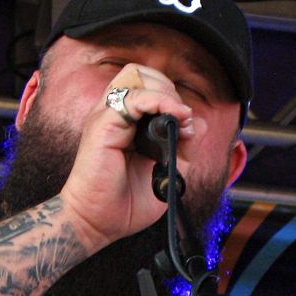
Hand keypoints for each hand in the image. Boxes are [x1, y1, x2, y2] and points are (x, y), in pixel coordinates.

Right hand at [59, 64, 203, 250]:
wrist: (97, 223)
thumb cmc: (125, 202)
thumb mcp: (167, 171)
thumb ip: (184, 146)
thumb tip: (197, 122)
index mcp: (124, 122)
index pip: (148, 86)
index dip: (172, 98)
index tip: (188, 126)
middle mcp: (113, 114)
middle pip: (141, 73)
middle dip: (168, 89)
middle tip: (181, 117)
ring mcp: (106, 116)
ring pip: (136, 76)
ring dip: (164, 92)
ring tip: (178, 116)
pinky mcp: (103, 125)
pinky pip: (133, 98)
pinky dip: (159, 101)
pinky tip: (174, 117)